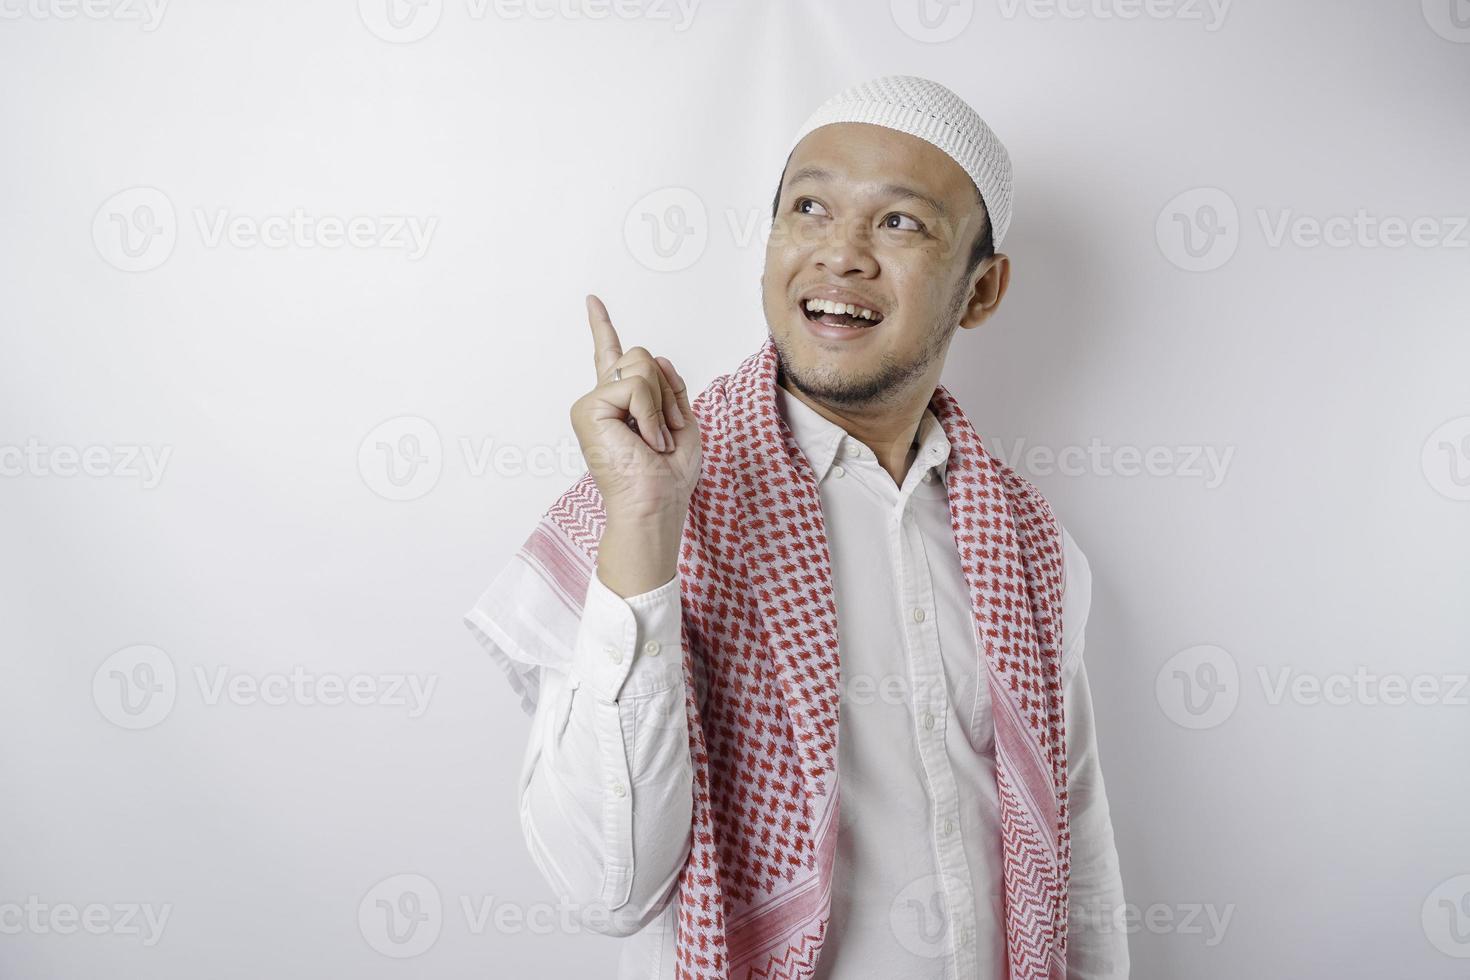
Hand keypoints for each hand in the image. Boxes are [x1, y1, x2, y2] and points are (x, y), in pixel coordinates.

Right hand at [570, 294, 702, 533]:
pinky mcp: (587, 409)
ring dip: (661, 405)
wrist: (655, 505)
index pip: (611, 356)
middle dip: (667, 391)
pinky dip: (651, 414)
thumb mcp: (683, 422)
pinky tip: (645, 441)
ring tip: (654, 440)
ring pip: (641, 365)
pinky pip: (635, 387)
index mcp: (622, 404)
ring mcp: (592, 404)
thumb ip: (670, 385)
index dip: (601, 327)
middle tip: (665, 433)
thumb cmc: (669, 476)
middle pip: (642, 356)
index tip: (592, 301)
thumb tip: (655, 356)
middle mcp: (602, 400)